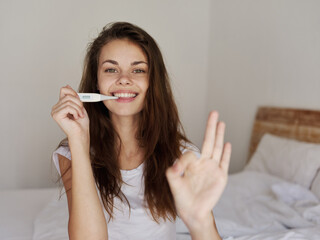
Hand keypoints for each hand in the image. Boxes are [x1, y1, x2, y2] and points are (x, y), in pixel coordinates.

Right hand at [51, 85, 89, 142]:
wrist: (81, 134)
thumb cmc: (81, 124)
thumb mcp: (79, 106)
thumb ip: (74, 97)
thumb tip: (67, 86)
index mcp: (61, 105)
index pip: (64, 90)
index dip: (73, 93)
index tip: (79, 99)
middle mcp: (56, 108)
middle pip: (68, 95)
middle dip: (78, 103)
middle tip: (81, 111)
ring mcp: (55, 111)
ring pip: (69, 101)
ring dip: (78, 109)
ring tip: (79, 115)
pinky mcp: (56, 115)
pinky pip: (68, 107)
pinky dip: (75, 112)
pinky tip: (75, 118)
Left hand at [166, 111, 230, 230]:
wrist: (193, 212)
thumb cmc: (182, 198)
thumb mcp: (174, 184)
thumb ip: (173, 173)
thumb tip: (176, 163)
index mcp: (191, 163)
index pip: (191, 152)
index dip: (185, 158)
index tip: (179, 169)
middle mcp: (203, 162)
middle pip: (208, 140)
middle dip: (210, 126)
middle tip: (214, 112)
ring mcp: (213, 168)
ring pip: (217, 147)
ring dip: (219, 135)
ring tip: (221, 122)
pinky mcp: (220, 176)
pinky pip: (224, 161)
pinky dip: (226, 153)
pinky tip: (228, 143)